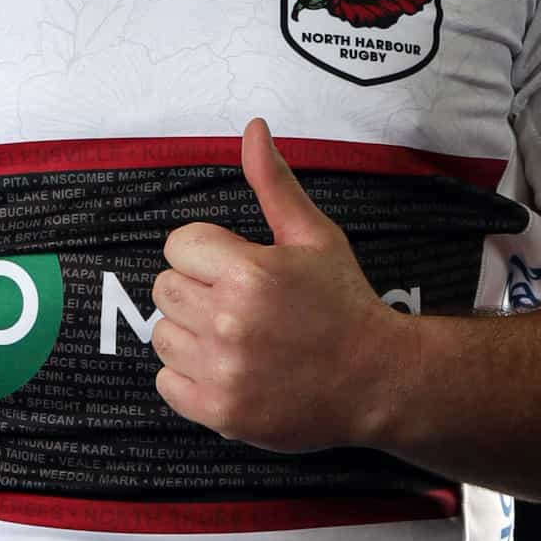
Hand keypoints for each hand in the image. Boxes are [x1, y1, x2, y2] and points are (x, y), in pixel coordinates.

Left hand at [150, 119, 404, 452]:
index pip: (178, 245)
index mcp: (250, 271)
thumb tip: (252, 128)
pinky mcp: (219, 412)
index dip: (206, 253)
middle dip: (198, 290)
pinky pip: (166, 383)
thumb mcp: (314, 236)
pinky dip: (188, 377)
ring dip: (190, 334)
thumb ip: (273, 183)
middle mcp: (231, 321)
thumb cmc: (344, 304)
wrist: (378, 381)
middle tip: (239, 304)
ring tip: (235, 337)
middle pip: (166, 288)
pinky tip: (227, 369)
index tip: (236, 268)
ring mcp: (223, 371)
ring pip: (162, 335)